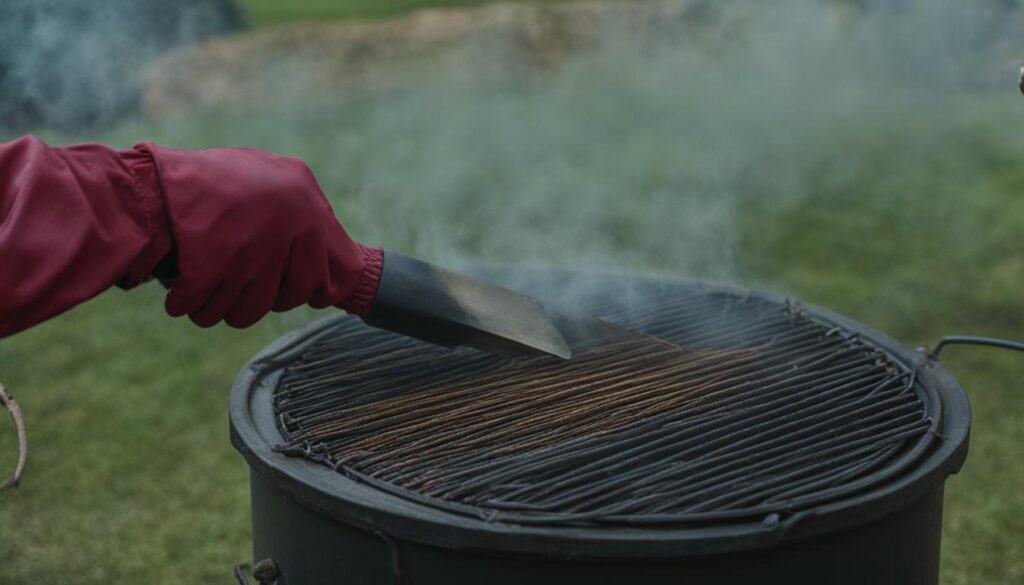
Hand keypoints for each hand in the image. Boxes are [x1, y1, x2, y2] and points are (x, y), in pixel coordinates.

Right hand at [139, 144, 381, 327]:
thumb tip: (325, 247)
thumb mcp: (275, 174)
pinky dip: (187, 305)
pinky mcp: (210, 269)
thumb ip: (301, 208)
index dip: (307, 291)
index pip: (324, 276)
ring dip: (221, 310)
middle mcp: (284, 233)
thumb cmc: (218, 174)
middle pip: (285, 299)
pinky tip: (180, 297)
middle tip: (242, 293)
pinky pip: (202, 306)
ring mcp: (249, 254)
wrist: (159, 175)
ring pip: (244, 311)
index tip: (293, 295)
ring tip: (208, 300)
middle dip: (262, 302)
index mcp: (307, 210)